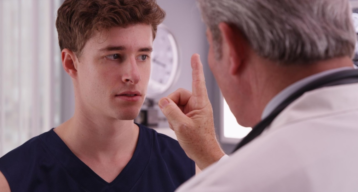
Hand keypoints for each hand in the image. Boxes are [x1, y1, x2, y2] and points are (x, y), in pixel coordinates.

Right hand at [158, 54, 224, 169]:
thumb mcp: (181, 126)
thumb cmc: (199, 142)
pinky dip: (173, 119)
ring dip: (172, 115)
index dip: (195, 67)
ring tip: (178, 126)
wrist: (204, 155)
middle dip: (171, 105)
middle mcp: (197, 104)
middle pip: (178, 94)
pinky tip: (178, 128)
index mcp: (201, 103)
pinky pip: (176, 111)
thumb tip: (163, 101)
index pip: (197, 81)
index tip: (195, 55)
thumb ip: (170, 111)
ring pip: (175, 104)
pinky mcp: (189, 116)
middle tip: (172, 118)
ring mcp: (193, 111)